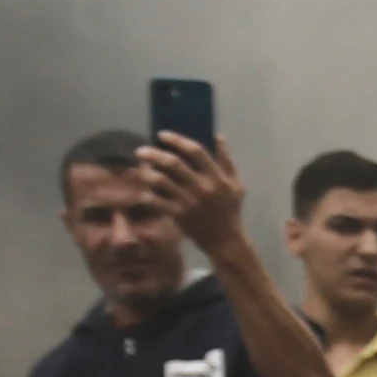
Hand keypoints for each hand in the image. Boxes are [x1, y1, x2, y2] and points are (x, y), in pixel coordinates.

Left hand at [134, 133, 253, 259]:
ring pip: (161, 182)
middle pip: (173, 164)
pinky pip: (157, 202)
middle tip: (140, 151)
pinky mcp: (179, 216)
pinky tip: (144, 193)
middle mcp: (202, 187)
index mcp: (217, 177)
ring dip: (147, 174)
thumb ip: (227, 160)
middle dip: (154, 154)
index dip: (177, 140)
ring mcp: (189, 202)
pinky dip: (147, 196)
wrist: (225, 241)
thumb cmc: (230, 210)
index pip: (195, 151)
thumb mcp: (236, 184)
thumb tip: (219, 136)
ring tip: (141, 171)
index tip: (161, 135)